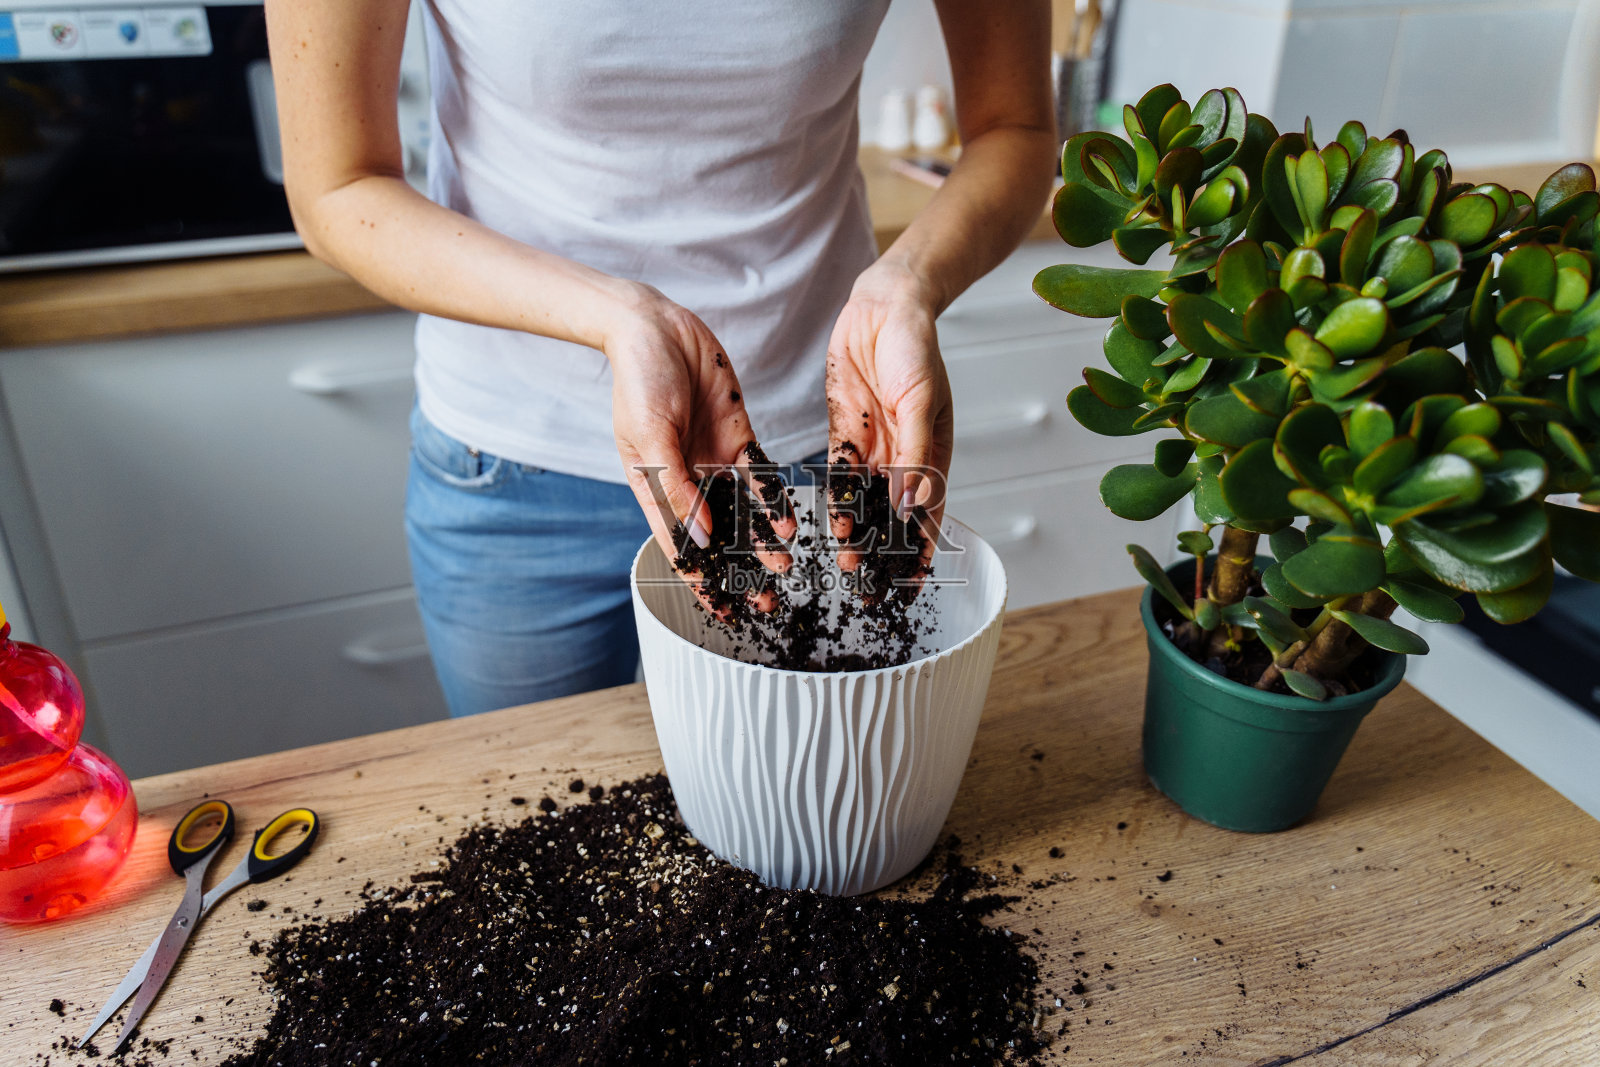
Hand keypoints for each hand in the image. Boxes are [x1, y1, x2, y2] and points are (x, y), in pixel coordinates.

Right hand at [607, 285, 796, 615]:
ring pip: (743, 511)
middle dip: (738, 571)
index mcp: (652, 486)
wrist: (654, 325)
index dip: (698, 581)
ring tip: (786, 567)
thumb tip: (700, 540)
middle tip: (765, 602)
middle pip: (715, 536)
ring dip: (762, 541)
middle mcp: (685, 479)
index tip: (718, 612)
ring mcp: (712, 458)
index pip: (678, 545)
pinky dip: (775, 499)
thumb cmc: (638, 378)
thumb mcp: (651, 436)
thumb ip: (676, 489)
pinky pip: (761, 475)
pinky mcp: (737, 435)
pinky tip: (790, 521)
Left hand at [825, 262, 953, 577]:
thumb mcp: (921, 399)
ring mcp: (876, 445)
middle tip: (873, 590)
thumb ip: (915, 453)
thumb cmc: (916, 345)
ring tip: (847, 568)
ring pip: (866, 502)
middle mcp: (906, 455)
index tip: (916, 586)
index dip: (924, 550)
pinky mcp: (847, 432)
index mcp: (935, 450)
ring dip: (858, 535)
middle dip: (886, 554)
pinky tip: (830, 527)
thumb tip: (910, 504)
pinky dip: (836, 502)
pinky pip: (840, 476)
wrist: (885, 304)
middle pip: (896, 516)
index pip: (931, 512)